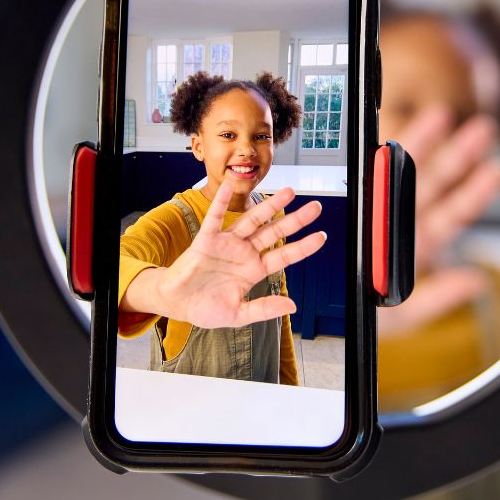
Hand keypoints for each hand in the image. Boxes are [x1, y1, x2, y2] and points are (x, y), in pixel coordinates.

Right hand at [135, 182, 326, 328]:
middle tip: (316, 207)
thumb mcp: (238, 314)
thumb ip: (264, 309)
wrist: (176, 304)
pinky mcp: (206, 240)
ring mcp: (227, 244)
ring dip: (270, 206)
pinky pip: (215, 217)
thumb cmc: (206, 308)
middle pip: (274, 232)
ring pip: (252, 220)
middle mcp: (244, 253)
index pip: (284, 255)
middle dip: (295, 220)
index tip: (322, 236)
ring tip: (289, 192)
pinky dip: (221, 201)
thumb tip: (292, 306)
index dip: (303, 247)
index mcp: (254, 270)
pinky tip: (230, 185)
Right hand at [378, 106, 499, 337]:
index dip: (475, 190)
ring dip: (425, 141)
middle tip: (483, 129)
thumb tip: (476, 282)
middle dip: (460, 154)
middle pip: (437, 182)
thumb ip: (438, 298)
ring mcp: (379, 208)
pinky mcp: (355, 203)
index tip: (496, 169)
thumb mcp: (402, 316)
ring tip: (443, 114)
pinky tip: (392, 133)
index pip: (454, 213)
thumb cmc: (364, 316)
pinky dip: (379, 153)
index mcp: (420, 245)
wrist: (325, 316)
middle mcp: (403, 221)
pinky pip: (369, 174)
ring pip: (405, 170)